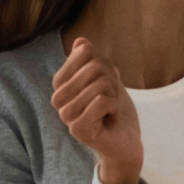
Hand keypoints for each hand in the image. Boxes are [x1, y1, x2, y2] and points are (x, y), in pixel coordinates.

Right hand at [50, 37, 142, 183]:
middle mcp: (58, 100)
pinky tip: (110, 119)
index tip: (106, 83)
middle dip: (110, 81)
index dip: (104, 63)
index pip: (84, 53)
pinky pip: (102, 102)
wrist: (125, 141)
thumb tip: (80, 42)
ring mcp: (66, 116)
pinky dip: (114, 107)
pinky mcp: (77, 130)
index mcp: (61, 84)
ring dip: (113, 96)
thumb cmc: (115, 109)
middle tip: (109, 99)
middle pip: (93, 68)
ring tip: (109, 110)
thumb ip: (92, 60)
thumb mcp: (107, 77)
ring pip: (99, 86)